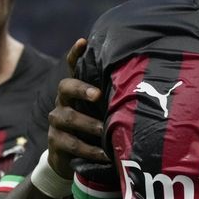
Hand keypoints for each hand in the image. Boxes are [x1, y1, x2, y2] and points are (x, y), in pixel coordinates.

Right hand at [46, 38, 107, 177]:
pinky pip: (71, 144)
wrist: (69, 157)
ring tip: (104, 130)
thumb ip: (111, 97)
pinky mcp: (56, 142)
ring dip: (88, 124)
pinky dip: (90, 150)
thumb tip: (142, 83)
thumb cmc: (92, 126)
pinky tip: (104, 155)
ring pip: (69, 118)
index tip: (83, 42)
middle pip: (65, 87)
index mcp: (75, 90)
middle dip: (81, 89)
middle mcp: (63, 101)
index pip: (73, 68)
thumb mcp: (100, 111)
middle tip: (97, 96)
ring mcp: (57, 121)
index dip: (75, 55)